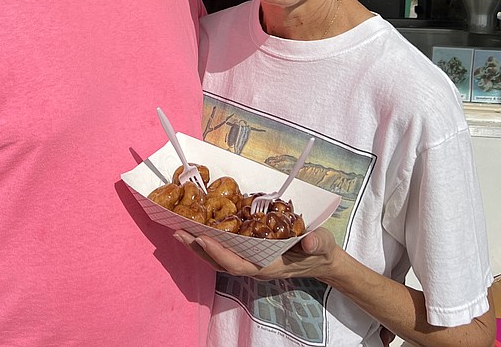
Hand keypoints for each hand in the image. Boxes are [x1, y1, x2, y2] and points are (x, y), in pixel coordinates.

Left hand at [173, 227, 339, 281]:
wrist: (322, 260)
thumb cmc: (320, 251)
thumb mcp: (322, 245)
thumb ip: (317, 243)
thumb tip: (309, 242)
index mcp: (268, 267)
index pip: (237, 263)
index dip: (218, 252)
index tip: (202, 237)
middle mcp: (255, 268)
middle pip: (220, 262)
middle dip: (199, 249)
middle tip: (179, 232)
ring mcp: (251, 263)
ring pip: (219, 259)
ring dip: (199, 247)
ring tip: (180, 231)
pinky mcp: (250, 256)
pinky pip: (225, 253)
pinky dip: (210, 243)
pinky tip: (199, 232)